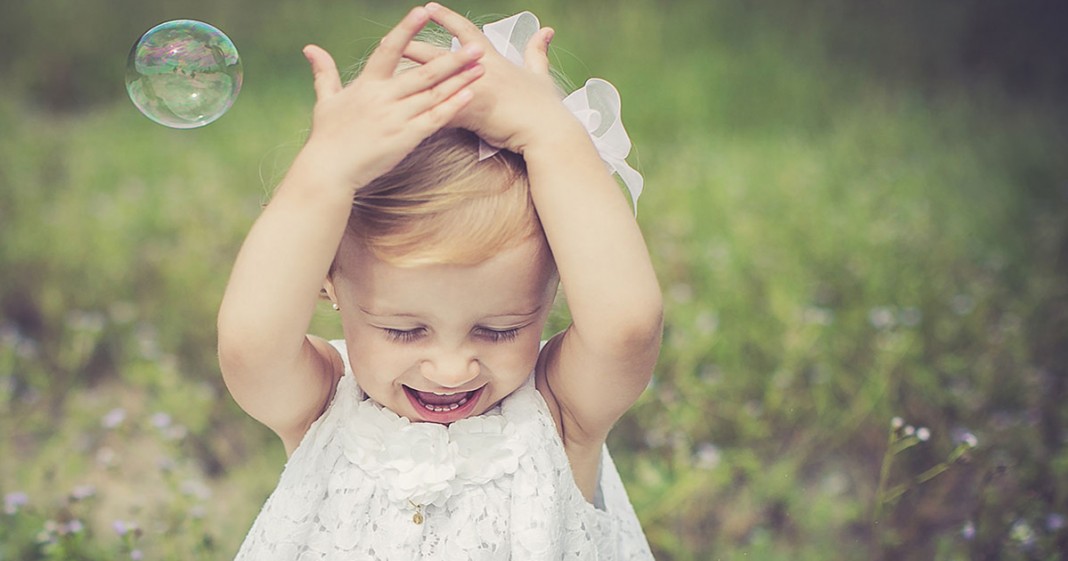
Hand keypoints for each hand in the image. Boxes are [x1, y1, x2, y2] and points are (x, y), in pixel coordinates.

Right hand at [299, 6, 485, 188]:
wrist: (329, 170)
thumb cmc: (327, 136)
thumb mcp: (325, 100)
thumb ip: (324, 72)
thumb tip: (310, 48)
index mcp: (367, 84)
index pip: (389, 50)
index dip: (406, 29)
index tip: (422, 11)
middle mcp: (384, 97)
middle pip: (423, 73)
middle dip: (452, 59)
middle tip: (475, 47)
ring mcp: (396, 118)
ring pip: (434, 94)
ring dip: (459, 80)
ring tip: (480, 67)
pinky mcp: (405, 138)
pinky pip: (434, 119)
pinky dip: (452, 106)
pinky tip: (469, 95)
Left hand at [405, 3, 578, 154]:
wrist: (546, 130)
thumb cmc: (545, 105)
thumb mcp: (541, 74)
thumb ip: (537, 51)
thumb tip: (546, 30)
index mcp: (493, 59)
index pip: (465, 32)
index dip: (446, 19)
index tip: (428, 8)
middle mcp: (477, 71)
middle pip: (437, 55)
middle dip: (413, 48)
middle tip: (392, 42)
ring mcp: (470, 91)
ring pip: (432, 84)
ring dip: (408, 82)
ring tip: (384, 80)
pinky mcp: (466, 114)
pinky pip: (437, 113)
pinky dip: (421, 115)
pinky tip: (401, 117)